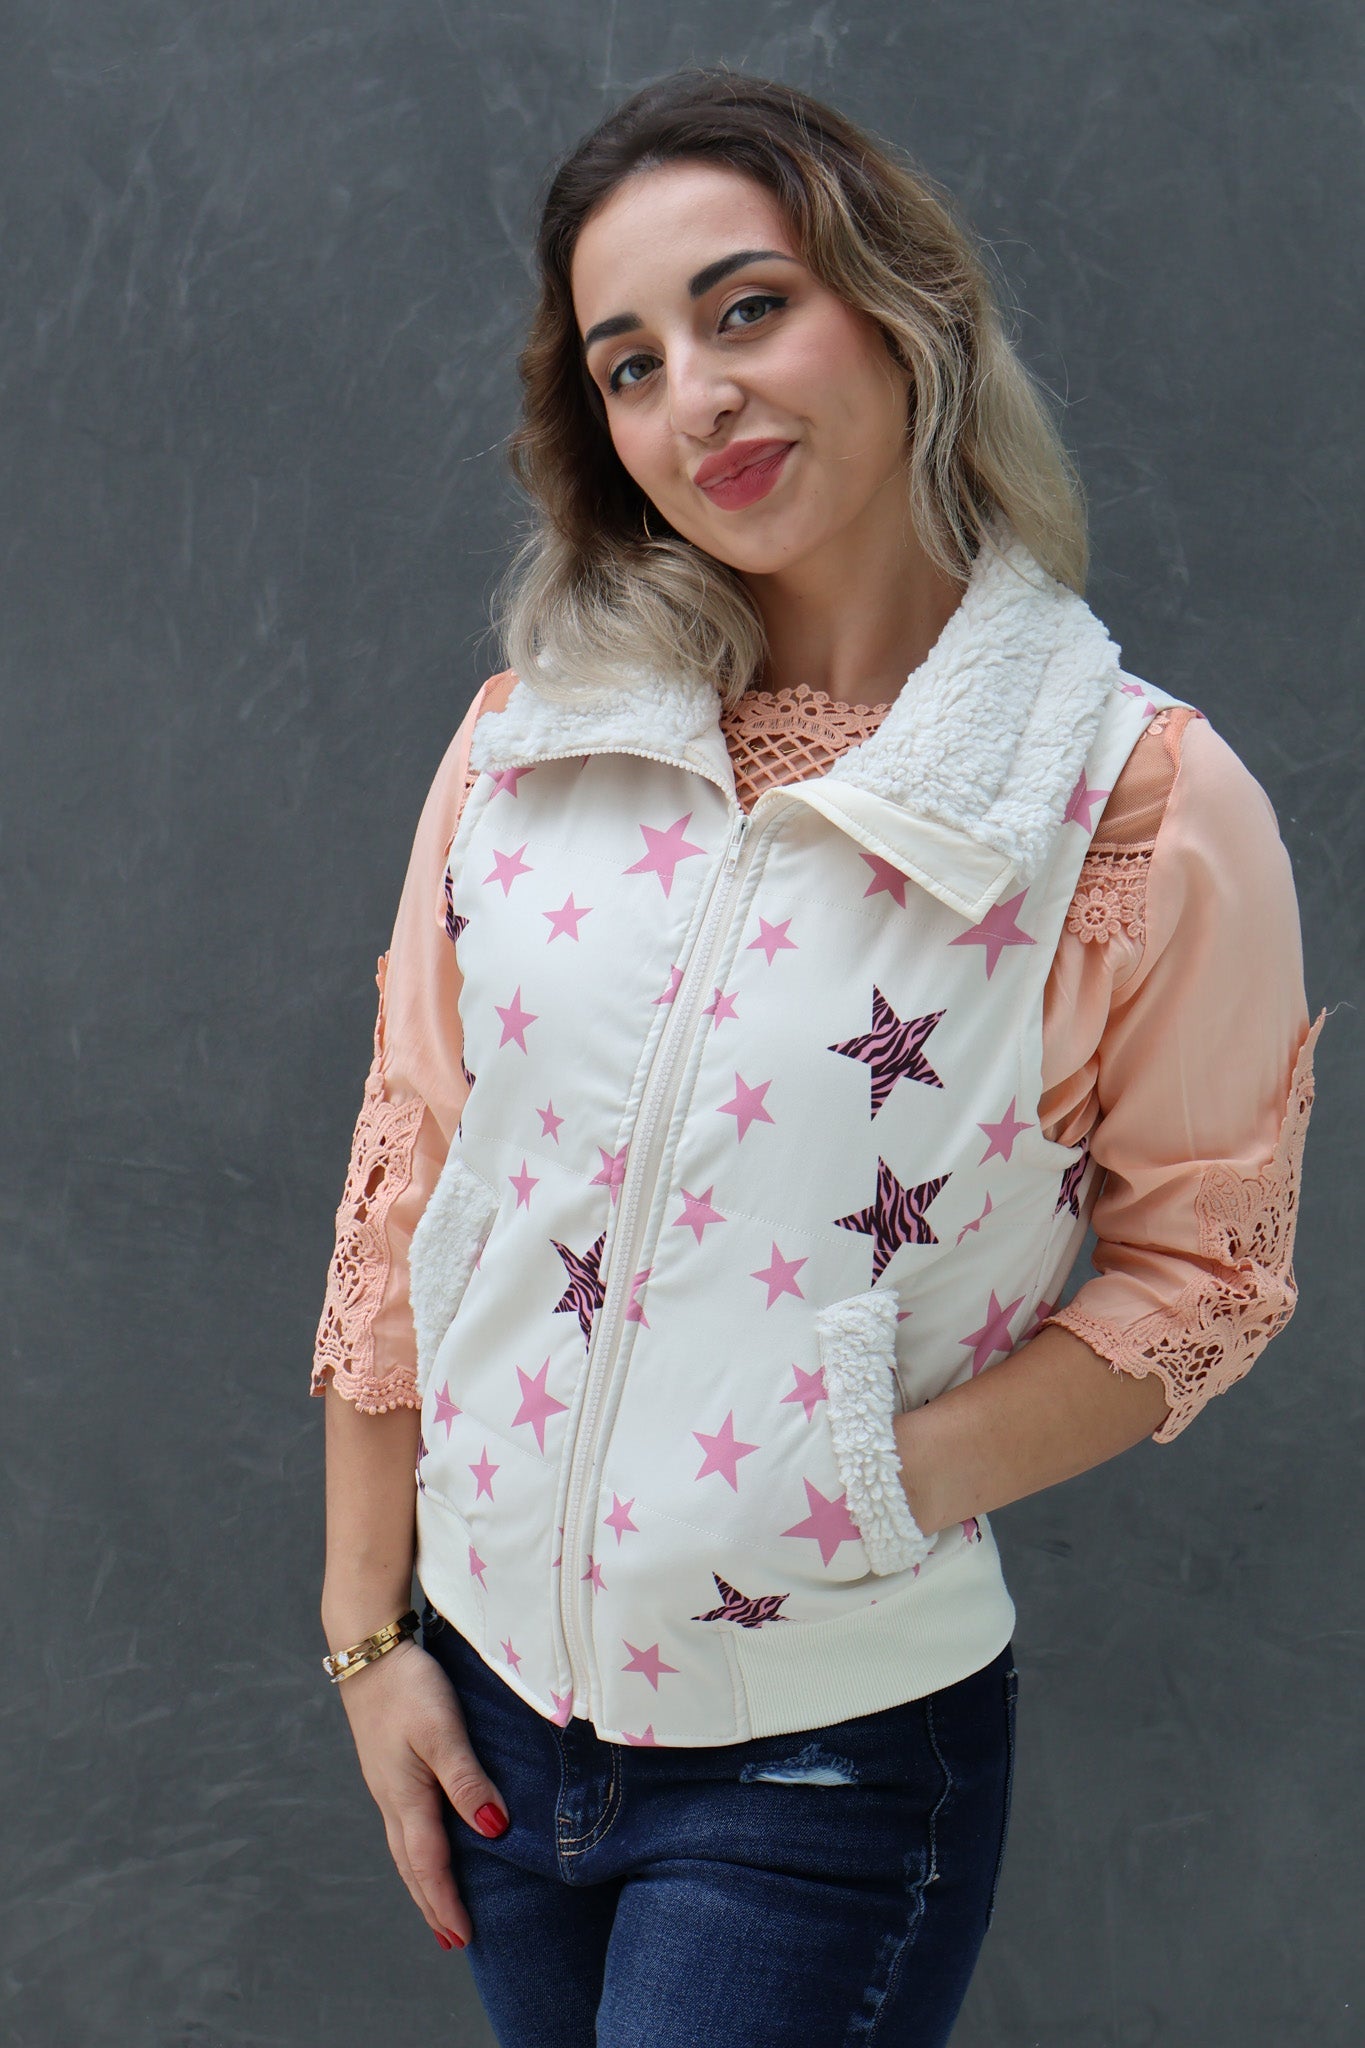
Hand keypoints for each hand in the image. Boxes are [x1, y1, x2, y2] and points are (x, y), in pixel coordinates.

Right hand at [335, 1633, 508, 1949]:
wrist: (369, 1651)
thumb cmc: (409, 1687)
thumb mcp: (444, 1730)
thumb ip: (467, 1779)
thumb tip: (493, 1829)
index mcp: (406, 1797)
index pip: (429, 1864)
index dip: (446, 1903)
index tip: (463, 1938)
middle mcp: (392, 1799)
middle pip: (411, 1865)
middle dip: (431, 1903)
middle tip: (452, 1941)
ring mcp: (387, 1784)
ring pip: (404, 1847)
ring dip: (422, 1880)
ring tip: (439, 1906)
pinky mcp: (389, 1768)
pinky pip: (404, 1825)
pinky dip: (416, 1851)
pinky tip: (426, 1845)